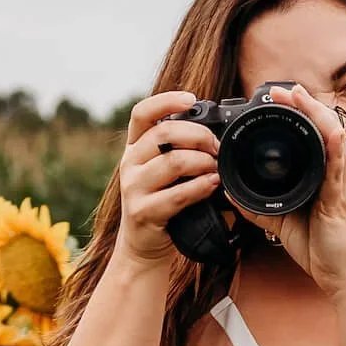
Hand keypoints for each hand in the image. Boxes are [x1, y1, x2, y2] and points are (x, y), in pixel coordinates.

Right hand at [114, 90, 220, 270]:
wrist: (144, 245)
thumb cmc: (161, 203)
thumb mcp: (165, 172)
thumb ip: (180, 151)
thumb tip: (216, 134)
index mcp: (135, 148)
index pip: (142, 113)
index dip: (165, 101)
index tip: (191, 99)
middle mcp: (129, 164)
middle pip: (163, 134)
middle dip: (197, 135)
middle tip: (216, 147)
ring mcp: (133, 188)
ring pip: (172, 162)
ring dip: (202, 162)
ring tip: (215, 168)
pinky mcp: (143, 212)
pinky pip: (177, 195)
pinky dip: (200, 187)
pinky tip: (212, 184)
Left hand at [240, 85, 345, 296]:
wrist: (342, 277)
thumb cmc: (321, 249)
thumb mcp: (283, 223)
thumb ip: (260, 208)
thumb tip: (234, 196)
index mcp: (326, 176)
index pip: (313, 136)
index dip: (299, 114)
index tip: (278, 98)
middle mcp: (338, 173)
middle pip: (324, 127)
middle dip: (304, 104)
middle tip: (282, 89)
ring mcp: (343, 183)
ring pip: (332, 137)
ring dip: (315, 113)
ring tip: (298, 95)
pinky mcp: (343, 198)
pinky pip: (340, 166)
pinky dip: (334, 146)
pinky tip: (328, 130)